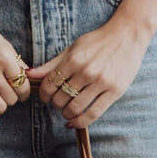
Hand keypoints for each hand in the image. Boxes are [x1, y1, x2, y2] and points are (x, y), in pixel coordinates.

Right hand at [0, 17, 30, 122]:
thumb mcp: (1, 43)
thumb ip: (15, 61)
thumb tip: (28, 76)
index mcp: (3, 58)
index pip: (22, 85)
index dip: (24, 92)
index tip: (21, 92)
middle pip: (11, 98)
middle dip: (12, 98)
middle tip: (6, 93)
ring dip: (1, 106)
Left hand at [25, 18, 151, 128]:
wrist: (127, 35)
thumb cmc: (97, 42)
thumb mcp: (72, 49)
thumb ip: (51, 65)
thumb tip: (29, 74)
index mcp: (74, 59)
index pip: (50, 84)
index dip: (44, 94)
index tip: (46, 96)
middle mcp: (87, 71)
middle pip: (60, 98)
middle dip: (55, 104)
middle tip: (58, 102)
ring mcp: (101, 82)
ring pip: (75, 108)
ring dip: (66, 113)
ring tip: (67, 110)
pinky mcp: (114, 92)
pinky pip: (93, 114)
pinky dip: (80, 122)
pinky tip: (74, 121)